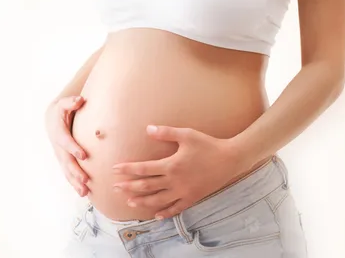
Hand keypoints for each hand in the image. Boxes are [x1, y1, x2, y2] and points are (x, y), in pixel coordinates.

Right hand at [45, 96, 88, 196]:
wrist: (51, 120)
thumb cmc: (61, 111)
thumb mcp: (64, 104)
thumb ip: (71, 102)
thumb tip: (79, 100)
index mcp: (59, 133)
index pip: (66, 142)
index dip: (74, 148)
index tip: (83, 155)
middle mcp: (59, 147)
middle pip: (67, 161)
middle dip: (75, 171)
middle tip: (85, 180)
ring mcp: (60, 156)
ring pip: (67, 171)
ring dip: (75, 182)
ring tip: (84, 193)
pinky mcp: (64, 161)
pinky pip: (68, 174)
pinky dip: (74, 184)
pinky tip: (84, 193)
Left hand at [111, 125, 240, 219]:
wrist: (229, 160)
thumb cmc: (207, 145)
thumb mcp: (186, 134)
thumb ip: (166, 132)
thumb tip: (148, 129)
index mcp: (171, 165)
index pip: (144, 169)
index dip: (128, 169)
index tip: (115, 169)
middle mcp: (174, 181)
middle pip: (147, 186)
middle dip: (129, 187)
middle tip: (115, 188)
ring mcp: (183, 192)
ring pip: (158, 200)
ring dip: (142, 201)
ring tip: (129, 202)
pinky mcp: (192, 198)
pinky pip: (175, 208)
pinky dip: (164, 212)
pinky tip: (156, 214)